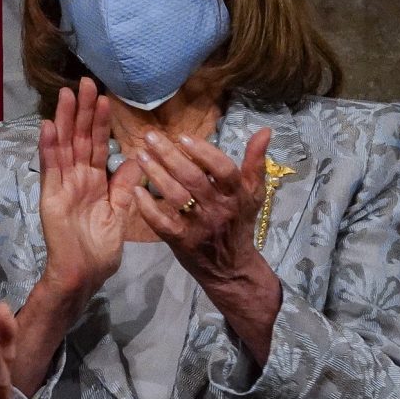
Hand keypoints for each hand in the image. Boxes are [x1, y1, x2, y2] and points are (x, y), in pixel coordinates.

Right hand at [37, 77, 140, 302]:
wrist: (85, 273)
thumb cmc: (101, 250)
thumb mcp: (121, 213)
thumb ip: (125, 185)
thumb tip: (138, 158)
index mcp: (96, 182)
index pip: (99, 145)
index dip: (101, 122)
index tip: (104, 97)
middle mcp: (77, 178)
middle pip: (80, 138)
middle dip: (82, 111)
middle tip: (85, 82)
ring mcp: (62, 185)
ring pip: (64, 146)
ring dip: (64, 120)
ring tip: (67, 94)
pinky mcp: (51, 196)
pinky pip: (50, 168)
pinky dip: (48, 147)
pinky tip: (48, 126)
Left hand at [134, 127, 282, 357]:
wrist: (232, 268)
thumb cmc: (239, 223)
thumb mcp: (253, 194)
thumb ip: (255, 162)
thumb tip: (264, 130)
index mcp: (237, 196)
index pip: (223, 170)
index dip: (204, 152)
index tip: (183, 137)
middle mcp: (218, 209)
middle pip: (193, 178)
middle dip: (169, 155)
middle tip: (150, 137)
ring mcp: (198, 226)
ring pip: (175, 196)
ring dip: (155, 174)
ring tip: (140, 155)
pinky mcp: (180, 241)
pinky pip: (161, 222)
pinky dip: (147, 206)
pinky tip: (135, 189)